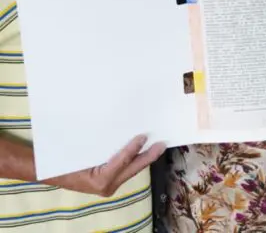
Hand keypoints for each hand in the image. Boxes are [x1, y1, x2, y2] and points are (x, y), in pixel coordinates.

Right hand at [45, 135, 164, 197]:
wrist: (51, 172)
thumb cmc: (66, 160)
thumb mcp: (82, 150)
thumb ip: (101, 145)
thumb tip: (120, 130)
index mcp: (101, 179)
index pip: (122, 161)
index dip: (134, 148)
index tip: (144, 136)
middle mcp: (108, 185)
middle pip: (133, 168)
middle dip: (150, 156)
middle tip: (163, 143)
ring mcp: (110, 185)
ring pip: (132, 170)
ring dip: (145, 157)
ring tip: (157, 145)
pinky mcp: (110, 182)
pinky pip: (126, 170)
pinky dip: (135, 159)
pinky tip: (143, 150)